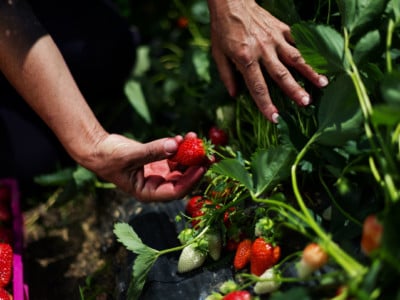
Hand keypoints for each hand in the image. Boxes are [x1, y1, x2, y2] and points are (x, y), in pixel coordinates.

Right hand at [84, 133, 206, 201]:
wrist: (98, 149)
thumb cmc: (108, 157)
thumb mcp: (131, 155)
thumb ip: (153, 150)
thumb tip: (177, 145)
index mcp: (148, 192)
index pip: (176, 191)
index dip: (191, 180)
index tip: (202, 167)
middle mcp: (156, 186)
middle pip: (183, 179)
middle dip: (196, 166)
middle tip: (209, 154)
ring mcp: (158, 174)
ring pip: (180, 167)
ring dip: (189, 154)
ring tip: (196, 138)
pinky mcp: (158, 163)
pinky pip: (174, 157)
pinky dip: (180, 147)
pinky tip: (184, 136)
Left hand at [208, 0, 327, 122]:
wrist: (231, 2)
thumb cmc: (223, 29)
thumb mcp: (218, 54)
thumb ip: (226, 75)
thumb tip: (234, 95)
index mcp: (245, 58)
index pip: (257, 86)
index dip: (266, 104)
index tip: (275, 118)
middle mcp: (262, 49)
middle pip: (281, 74)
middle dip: (294, 90)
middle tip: (306, 102)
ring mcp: (274, 38)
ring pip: (295, 57)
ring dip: (310, 71)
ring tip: (323, 83)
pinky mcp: (281, 28)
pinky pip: (297, 40)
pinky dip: (308, 51)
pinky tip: (320, 61)